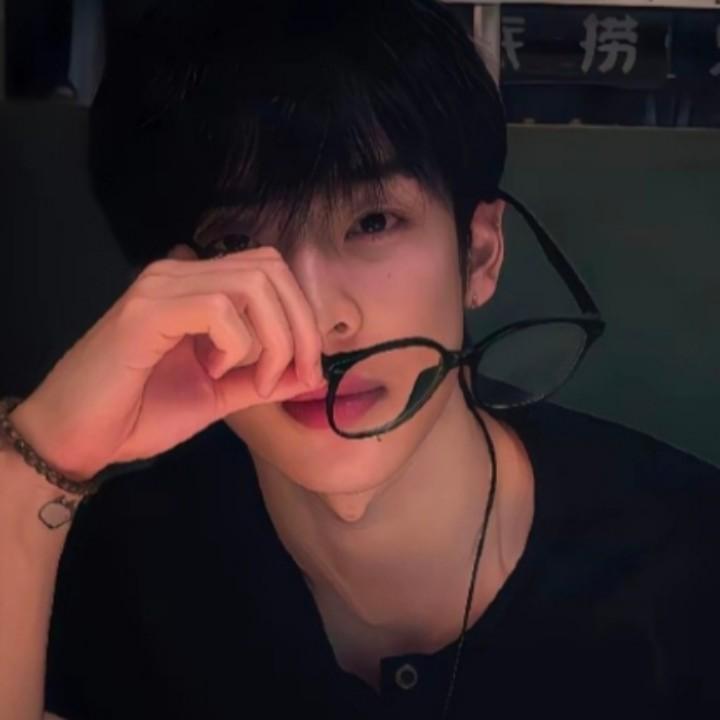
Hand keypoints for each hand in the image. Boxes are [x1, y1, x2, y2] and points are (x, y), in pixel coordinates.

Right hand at [11, 244, 324, 481]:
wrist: (76, 437)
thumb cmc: (141, 412)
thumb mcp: (220, 394)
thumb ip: (263, 377)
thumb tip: (311, 371)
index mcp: (198, 286)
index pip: (271, 271)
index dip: (302, 316)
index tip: (306, 370)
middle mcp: (179, 273)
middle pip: (271, 268)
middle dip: (300, 326)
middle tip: (293, 375)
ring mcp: (160, 287)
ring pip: (252, 284)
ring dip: (272, 340)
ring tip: (253, 381)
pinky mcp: (144, 312)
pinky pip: (218, 308)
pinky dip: (236, 344)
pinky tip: (214, 371)